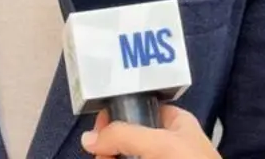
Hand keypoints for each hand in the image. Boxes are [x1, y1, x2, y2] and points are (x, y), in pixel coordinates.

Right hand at [81, 104, 219, 158]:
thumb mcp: (159, 144)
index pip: (138, 110)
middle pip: (126, 138)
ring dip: (109, 158)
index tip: (99, 129)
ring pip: (124, 157)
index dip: (116, 117)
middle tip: (102, 156)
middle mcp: (167, 143)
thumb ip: (123, 135)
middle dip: (110, 147)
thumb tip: (89, 138)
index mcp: (175, 123)